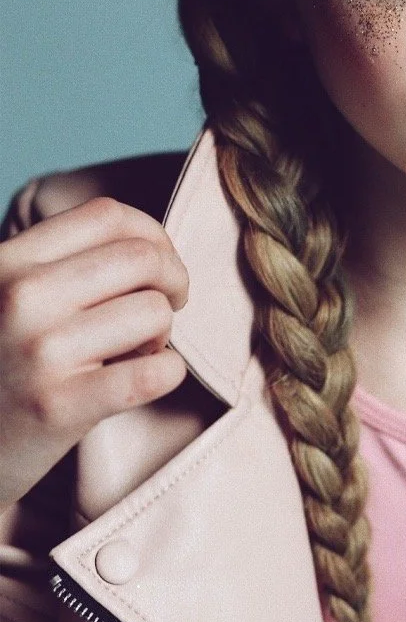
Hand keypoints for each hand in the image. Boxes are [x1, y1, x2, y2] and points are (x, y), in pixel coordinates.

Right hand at [0, 197, 188, 507]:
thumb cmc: (0, 365)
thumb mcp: (6, 296)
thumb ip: (62, 263)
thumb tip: (154, 244)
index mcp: (8, 262)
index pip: (108, 215)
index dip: (153, 237)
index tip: (156, 267)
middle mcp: (20, 298)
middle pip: (142, 258)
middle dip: (173, 281)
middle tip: (165, 308)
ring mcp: (40, 352)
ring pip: (154, 311)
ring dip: (163, 333)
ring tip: (136, 352)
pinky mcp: (60, 407)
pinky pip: (155, 373)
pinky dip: (169, 373)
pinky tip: (149, 378)